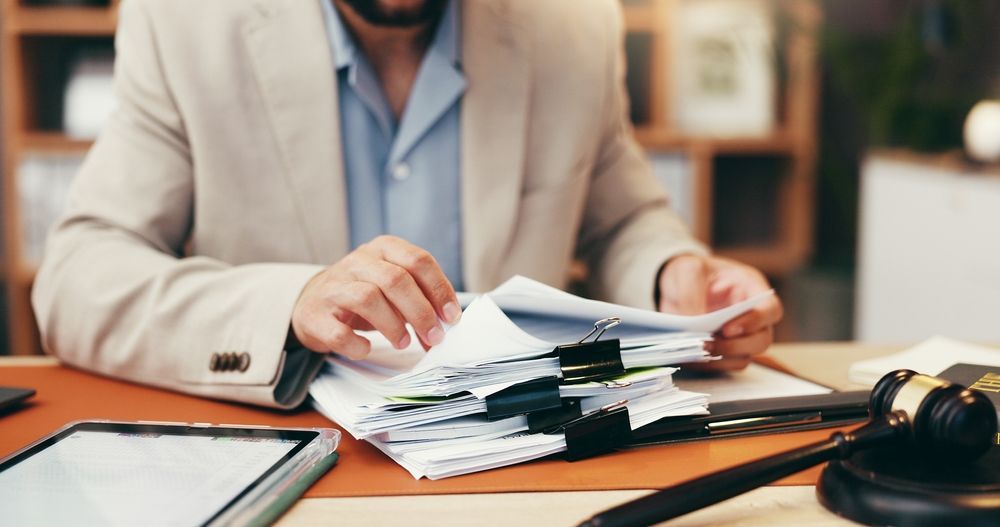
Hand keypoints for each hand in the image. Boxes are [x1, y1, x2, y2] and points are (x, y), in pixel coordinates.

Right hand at [291, 235, 461, 358]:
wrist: (313, 302)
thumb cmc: (362, 294)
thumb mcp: (392, 286)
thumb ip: (420, 299)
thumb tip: (446, 327)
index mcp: (383, 249)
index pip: (418, 261)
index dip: (439, 290)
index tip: (451, 317)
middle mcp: (357, 262)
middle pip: (396, 279)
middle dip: (421, 312)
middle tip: (434, 336)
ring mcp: (334, 287)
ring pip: (368, 298)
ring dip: (393, 326)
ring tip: (403, 342)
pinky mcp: (315, 315)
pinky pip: (340, 332)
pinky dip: (359, 345)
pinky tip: (366, 348)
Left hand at [657, 254, 782, 370]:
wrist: (677, 283)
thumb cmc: (691, 271)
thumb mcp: (688, 269)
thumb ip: (691, 292)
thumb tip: (692, 320)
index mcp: (751, 288)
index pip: (770, 309)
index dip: (755, 321)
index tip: (727, 329)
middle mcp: (752, 315)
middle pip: (761, 340)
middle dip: (734, 346)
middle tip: (706, 345)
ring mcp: (740, 336)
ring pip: (743, 357)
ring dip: (720, 359)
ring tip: (694, 352)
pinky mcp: (724, 350)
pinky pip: (723, 365)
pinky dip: (707, 364)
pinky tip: (688, 358)